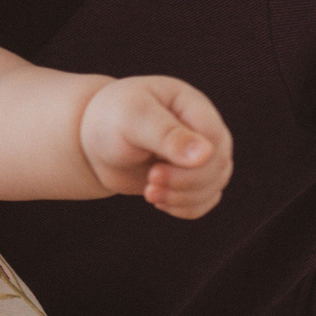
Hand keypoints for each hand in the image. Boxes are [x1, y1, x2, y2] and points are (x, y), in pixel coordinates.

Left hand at [78, 77, 232, 217]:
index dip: (194, 163)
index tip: (155, 171)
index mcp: (193, 106)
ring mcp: (202, 156)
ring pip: (213, 186)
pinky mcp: (192, 178)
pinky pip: (204, 201)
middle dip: (184, 183)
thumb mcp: (132, 119)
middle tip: (150, 181)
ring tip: (149, 191)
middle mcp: (204, 131)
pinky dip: (184, 209)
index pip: (215, 139)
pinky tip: (159, 201)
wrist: (97, 140)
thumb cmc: (112, 120)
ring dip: (182, 198)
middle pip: (218, 166)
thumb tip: (206, 154)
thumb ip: (166, 134)